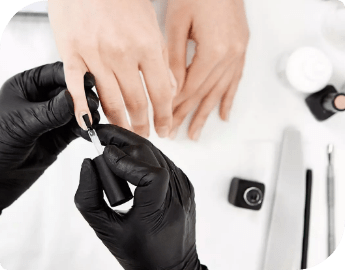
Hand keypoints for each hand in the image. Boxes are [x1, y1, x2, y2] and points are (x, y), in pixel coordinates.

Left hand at [0, 62, 98, 212]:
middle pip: (70, 90)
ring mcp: (52, 118)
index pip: (54, 73)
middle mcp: (41, 99)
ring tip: (92, 119)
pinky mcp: (60, 135)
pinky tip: (90, 130)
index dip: (73, 76)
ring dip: (87, 113)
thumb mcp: (22, 123)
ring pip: (77, 109)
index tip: (88, 81)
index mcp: (26, 86)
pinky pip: (78, 128)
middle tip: (92, 104)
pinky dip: (86, 128)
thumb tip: (74, 99)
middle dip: (83, 96)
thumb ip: (50, 111)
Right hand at [48, 0, 175, 137]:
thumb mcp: (151, 25)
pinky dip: (82, 110)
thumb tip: (169, 89)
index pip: (160, 94)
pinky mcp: (71, 54)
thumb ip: (162, 59)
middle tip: (145, 134)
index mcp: (145, 46)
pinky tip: (89, 125)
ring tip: (125, 131)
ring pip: (110, 101)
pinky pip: (76, 88)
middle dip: (143, 124)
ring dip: (120, 122)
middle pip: (136, 102)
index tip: (164, 130)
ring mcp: (94, 55)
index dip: (164, 117)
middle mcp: (121, 54)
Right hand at [75, 125, 206, 269]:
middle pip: (152, 155)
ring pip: (157, 154)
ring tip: (111, 143)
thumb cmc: (139, 254)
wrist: (172, 266)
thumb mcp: (106, 231)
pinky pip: (163, 161)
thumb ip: (89, 198)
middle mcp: (176, 196)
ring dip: (132, 145)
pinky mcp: (184, 184)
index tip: (104, 154)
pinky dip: (143, 156)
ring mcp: (183, 188)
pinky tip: (128, 157)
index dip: (127, 161)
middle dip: (123, 139)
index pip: (151, 175)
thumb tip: (88, 163)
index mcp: (158, 212)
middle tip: (100, 133)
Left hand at [166, 0, 248, 139]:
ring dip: (207, 114)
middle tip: (176, 132)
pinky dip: (228, 99)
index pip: (191, 88)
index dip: (177, 106)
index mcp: (214, 51)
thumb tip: (171, 88)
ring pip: (220, 92)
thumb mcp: (178, 22)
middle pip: (204, 94)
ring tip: (196, 132)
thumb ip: (175, 59)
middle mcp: (230, 56)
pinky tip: (223, 114)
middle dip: (188, 115)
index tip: (166, 120)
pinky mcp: (241, 48)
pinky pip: (235, 81)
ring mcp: (238, 53)